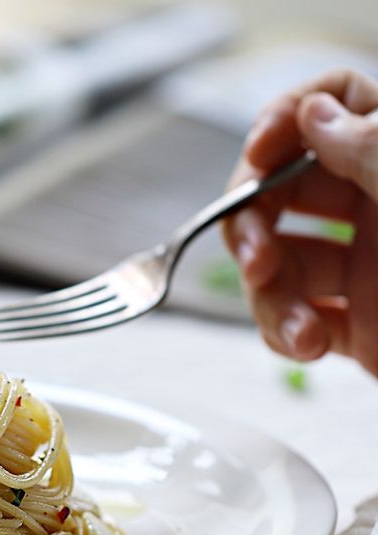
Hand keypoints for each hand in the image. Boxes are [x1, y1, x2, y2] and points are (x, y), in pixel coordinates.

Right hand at [222, 69, 377, 376]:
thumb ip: (370, 144)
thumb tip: (312, 115)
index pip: (330, 110)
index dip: (281, 123)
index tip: (257, 155)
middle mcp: (375, 207)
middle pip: (279, 194)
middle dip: (252, 226)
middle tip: (257, 256)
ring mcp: (361, 268)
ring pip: (276, 266)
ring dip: (268, 296)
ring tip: (296, 324)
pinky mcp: (352, 325)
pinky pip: (291, 320)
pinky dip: (285, 334)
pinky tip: (308, 343)